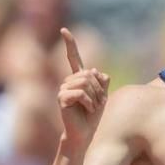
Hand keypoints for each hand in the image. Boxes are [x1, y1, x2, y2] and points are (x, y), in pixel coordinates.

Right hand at [58, 28, 109, 148]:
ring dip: (96, 96)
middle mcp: (68, 82)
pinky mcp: (62, 98)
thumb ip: (102, 82)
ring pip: (86, 82)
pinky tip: (89, 110)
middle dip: (99, 88)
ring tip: (94, 107)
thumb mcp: (102, 96)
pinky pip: (81, 93)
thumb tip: (98, 71)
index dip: (69, 44)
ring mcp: (63, 89)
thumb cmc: (93, 116)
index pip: (73, 58)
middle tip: (100, 103)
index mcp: (77, 79)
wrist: (84, 134)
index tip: (64, 30)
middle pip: (89, 73)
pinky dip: (90, 102)